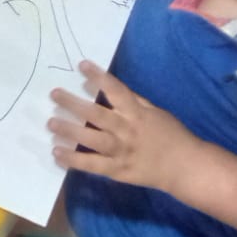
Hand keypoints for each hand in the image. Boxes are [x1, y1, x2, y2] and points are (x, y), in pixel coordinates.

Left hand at [49, 61, 207, 194]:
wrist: (186, 168)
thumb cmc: (171, 135)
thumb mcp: (156, 112)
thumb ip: (133, 101)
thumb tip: (108, 86)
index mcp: (138, 114)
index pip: (116, 91)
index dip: (99, 77)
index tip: (81, 65)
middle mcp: (127, 131)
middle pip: (97, 115)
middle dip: (74, 104)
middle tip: (54, 94)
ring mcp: (122, 152)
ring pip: (91, 139)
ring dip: (69, 131)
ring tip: (50, 122)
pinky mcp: (117, 170)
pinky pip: (92, 165)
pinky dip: (73, 160)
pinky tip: (56, 153)